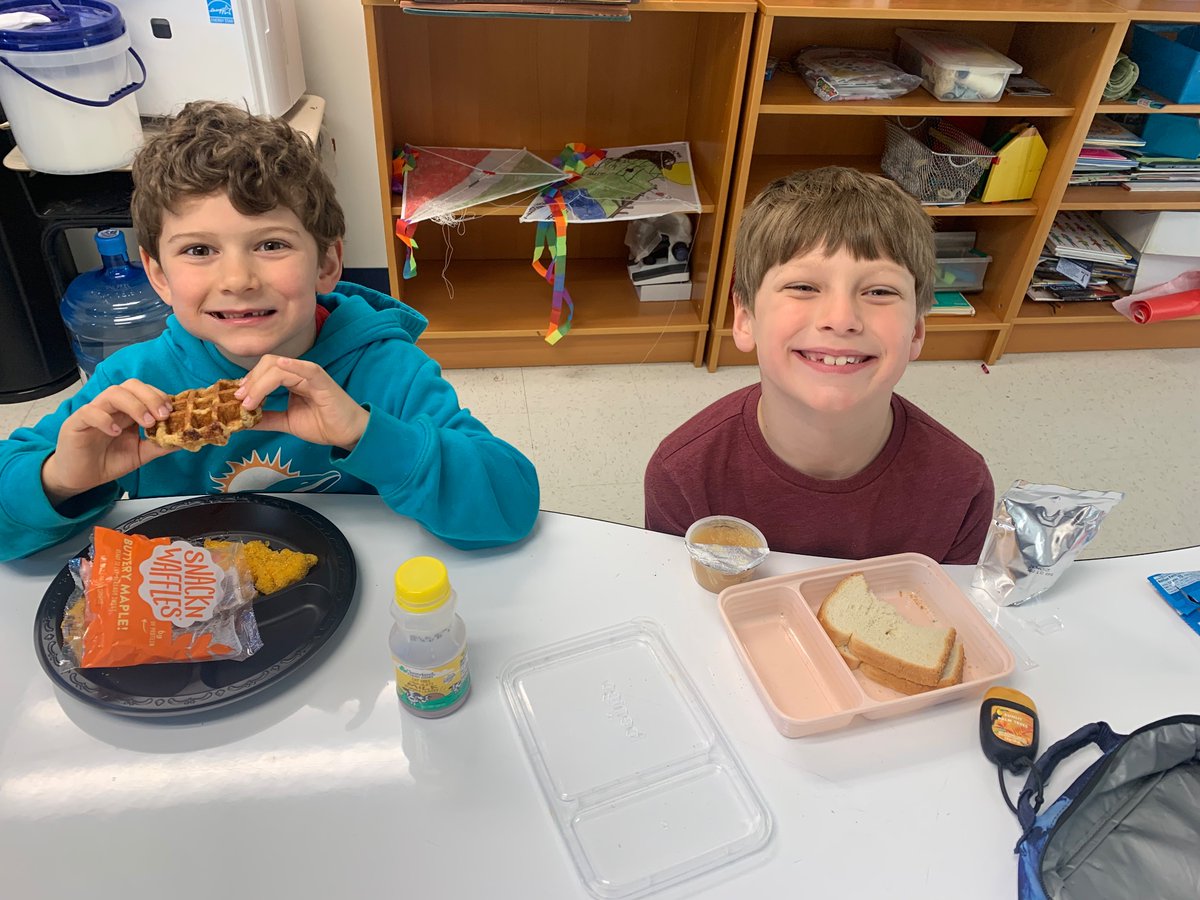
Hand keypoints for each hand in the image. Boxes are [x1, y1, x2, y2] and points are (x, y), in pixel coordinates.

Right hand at [42, 380, 178, 505]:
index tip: (172, 411)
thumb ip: (159, 445)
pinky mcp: (76, 422)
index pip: (144, 391)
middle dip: (150, 397)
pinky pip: (89, 412)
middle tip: (162, 415)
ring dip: (134, 405)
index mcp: (127, 410)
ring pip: (112, 393)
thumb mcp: (141, 454)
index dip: (159, 396)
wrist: (82, 478)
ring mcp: (94, 412)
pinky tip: (116, 432)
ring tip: (146, 423)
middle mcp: (112, 407)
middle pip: (130, 385)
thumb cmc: (108, 461)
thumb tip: (184, 440)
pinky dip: (105, 419)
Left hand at [237, 356, 368, 450]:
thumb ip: (267, 418)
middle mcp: (299, 373)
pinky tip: (278, 369)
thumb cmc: (324, 424)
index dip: (249, 382)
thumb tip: (243, 421)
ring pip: (278, 368)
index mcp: (291, 379)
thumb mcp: (287, 422)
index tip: (237, 399)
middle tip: (239, 400)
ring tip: (250, 402)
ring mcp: (310, 374)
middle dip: (250, 381)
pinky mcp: (322, 381)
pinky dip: (291, 367)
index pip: (264, 371)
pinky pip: (306, 369)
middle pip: (267, 365)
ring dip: (259, 384)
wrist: (348, 433)